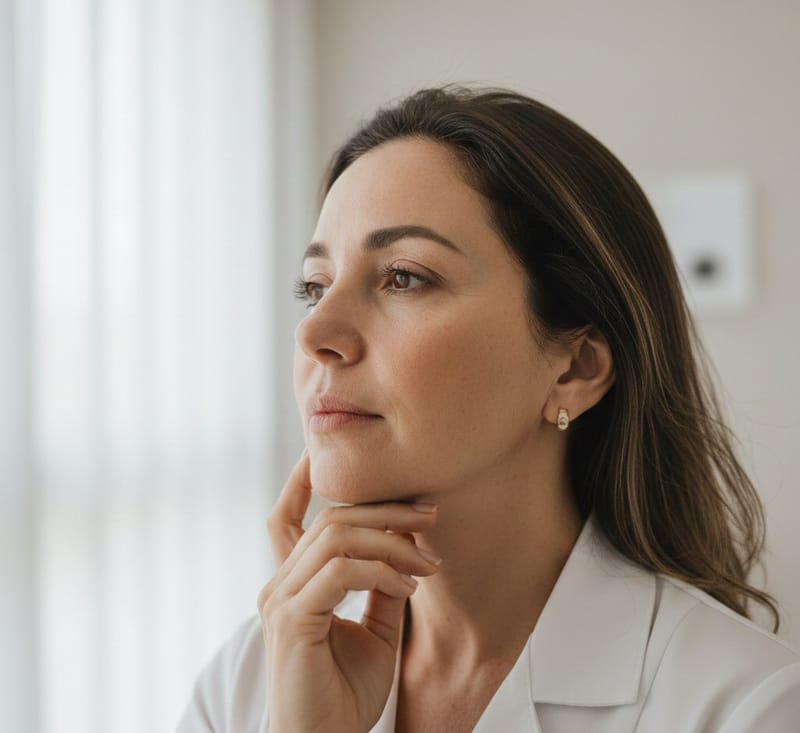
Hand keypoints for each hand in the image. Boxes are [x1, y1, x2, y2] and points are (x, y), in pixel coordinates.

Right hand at [257, 450, 439, 731]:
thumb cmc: (345, 694)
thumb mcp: (376, 629)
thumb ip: (383, 585)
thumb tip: (408, 546)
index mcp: (292, 584)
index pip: (285, 518)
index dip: (301, 480)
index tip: (323, 449)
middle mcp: (280, 584)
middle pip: (329, 519)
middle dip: (385, 510)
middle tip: (430, 515)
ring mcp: (282, 599)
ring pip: (336, 537)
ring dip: (391, 539)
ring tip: (429, 558)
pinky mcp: (293, 619)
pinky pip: (341, 571)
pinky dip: (381, 569)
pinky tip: (409, 583)